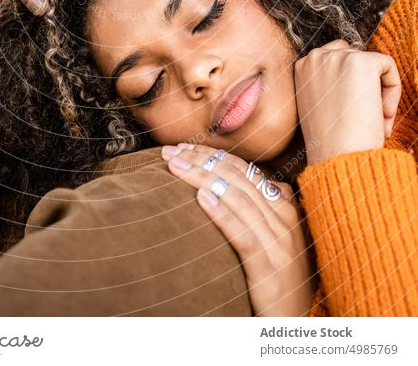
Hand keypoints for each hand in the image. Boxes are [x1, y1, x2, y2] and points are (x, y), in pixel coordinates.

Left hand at [161, 143, 314, 316]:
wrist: (296, 321)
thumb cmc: (281, 277)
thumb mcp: (276, 237)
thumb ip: (262, 208)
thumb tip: (235, 180)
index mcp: (285, 207)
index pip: (245, 169)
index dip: (213, 155)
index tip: (185, 147)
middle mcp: (284, 218)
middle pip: (238, 178)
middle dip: (202, 160)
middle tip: (171, 152)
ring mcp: (279, 242)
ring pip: (238, 198)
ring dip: (203, 178)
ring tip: (176, 167)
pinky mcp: (269, 266)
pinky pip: (244, 234)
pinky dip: (222, 213)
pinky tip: (201, 199)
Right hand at [294, 41, 400, 164]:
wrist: (337, 158)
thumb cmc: (330, 141)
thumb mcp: (318, 106)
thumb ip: (327, 85)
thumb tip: (353, 75)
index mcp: (301, 66)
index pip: (333, 58)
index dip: (349, 85)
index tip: (351, 114)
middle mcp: (315, 56)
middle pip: (354, 56)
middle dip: (365, 86)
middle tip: (367, 119)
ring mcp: (338, 57)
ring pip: (372, 63)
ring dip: (379, 90)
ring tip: (375, 119)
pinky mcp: (362, 62)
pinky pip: (388, 66)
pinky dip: (393, 90)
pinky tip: (382, 115)